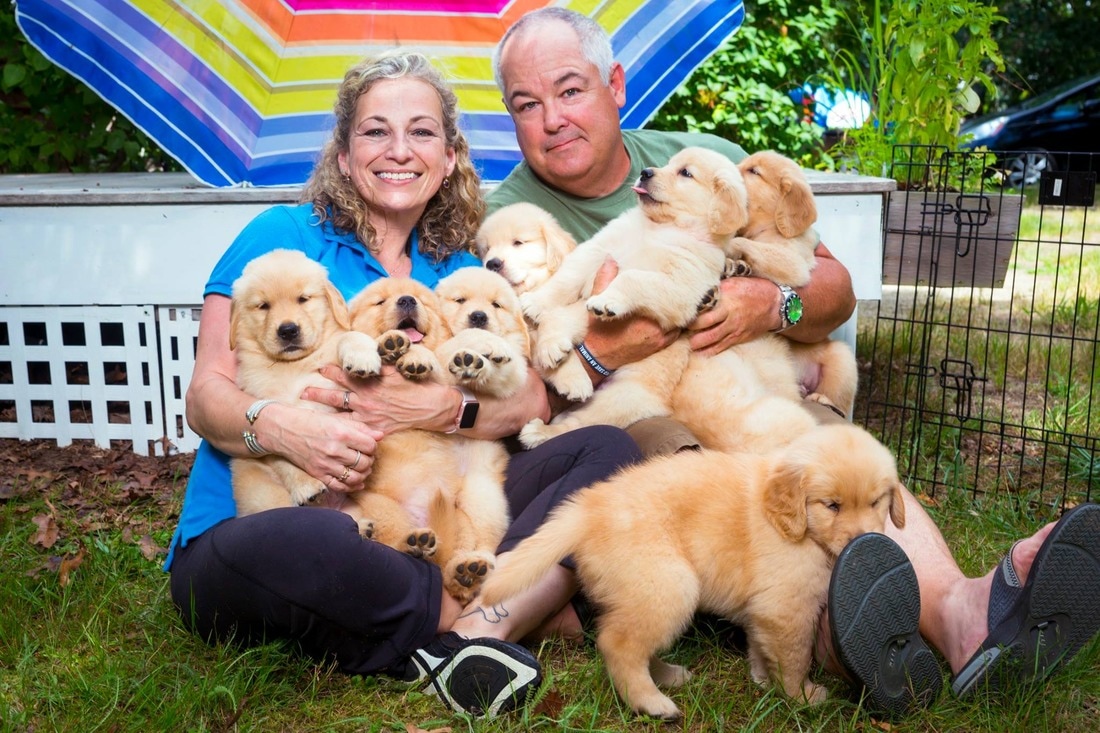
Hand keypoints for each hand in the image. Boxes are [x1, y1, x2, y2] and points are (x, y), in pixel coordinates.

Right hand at [256, 402, 382, 491]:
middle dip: (369, 460)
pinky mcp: (318, 474)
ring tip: (362, 468)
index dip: (373, 446)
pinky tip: (355, 482)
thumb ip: (359, 427)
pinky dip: (351, 486)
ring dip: (363, 474)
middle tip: (366, 456)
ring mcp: (326, 464)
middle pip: (365, 463)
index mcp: (341, 433)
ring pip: (355, 477)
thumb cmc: (310, 421)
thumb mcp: (336, 419)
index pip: (370, 446)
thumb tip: (380, 435)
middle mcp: (335, 450)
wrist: (283, 429)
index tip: (369, 445)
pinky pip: (340, 486)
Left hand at [304, 363, 454, 434]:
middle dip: (318, 395)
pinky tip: (334, 433)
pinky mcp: (376, 430)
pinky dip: (344, 431)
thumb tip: (368, 357)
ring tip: (310, 415)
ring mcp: (370, 417)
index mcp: (370, 383)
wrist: (432, 407)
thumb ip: (379, 364)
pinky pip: (356, 432)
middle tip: (303, 394)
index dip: (330, 372)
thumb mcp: (397, 369)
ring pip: (341, 416)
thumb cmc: (416, 385)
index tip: (321, 370)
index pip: (344, 375)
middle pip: (335, 397)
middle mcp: (366, 400)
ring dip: (325, 414)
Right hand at [583, 257, 679, 369]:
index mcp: (640, 316)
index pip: (663, 296)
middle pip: (673, 308)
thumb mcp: (598, 304)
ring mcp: (658, 340)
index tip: (669, 280)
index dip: (668, 288)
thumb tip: (610, 258)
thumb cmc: (596, 332)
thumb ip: (605, 280)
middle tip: (679, 286)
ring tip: (678, 300)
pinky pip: (676, 333)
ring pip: (678, 321)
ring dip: (677, 312)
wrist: (597, 359)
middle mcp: (654, 329)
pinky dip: (676, 324)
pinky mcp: (658, 347)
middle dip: (674, 299)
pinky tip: (673, 315)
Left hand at [687, 276, 780, 354]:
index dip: (690, 310)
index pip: (703, 303)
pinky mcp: (739, 337)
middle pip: (703, 323)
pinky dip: (710, 351)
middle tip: (680, 329)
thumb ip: (718, 287)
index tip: (680, 311)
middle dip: (690, 328)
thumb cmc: (754, 289)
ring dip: (697, 342)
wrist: (776, 304)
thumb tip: (699, 289)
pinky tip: (700, 353)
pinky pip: (722, 346)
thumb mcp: (735, 282)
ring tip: (689, 343)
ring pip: (711, 338)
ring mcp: (734, 326)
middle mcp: (729, 311)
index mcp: (727, 295)